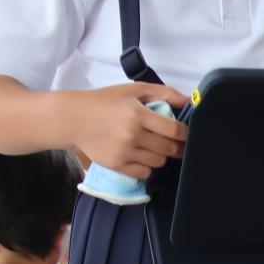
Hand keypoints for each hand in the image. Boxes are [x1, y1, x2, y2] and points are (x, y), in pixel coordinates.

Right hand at [69, 82, 189, 178]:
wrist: (74, 118)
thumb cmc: (105, 101)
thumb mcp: (133, 90)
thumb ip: (164, 92)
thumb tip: (189, 100)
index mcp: (138, 114)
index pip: (174, 130)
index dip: (185, 133)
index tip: (185, 132)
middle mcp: (132, 135)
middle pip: (169, 149)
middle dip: (175, 146)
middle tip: (170, 140)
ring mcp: (124, 152)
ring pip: (158, 162)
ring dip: (160, 155)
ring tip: (151, 145)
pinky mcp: (117, 165)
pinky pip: (144, 173)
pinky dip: (146, 166)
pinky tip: (140, 155)